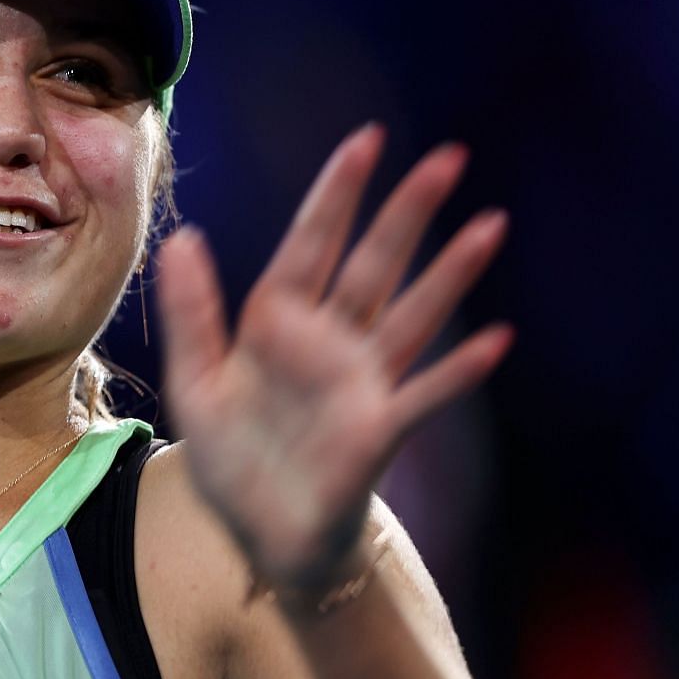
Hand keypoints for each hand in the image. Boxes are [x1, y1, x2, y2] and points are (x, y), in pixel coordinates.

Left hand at [153, 124, 511, 585]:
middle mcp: (328, 343)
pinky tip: (495, 341)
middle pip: (374, 266)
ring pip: (412, 317)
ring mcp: (361, 384)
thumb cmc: (232, 458)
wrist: (259, 536)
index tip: (367, 141)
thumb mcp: (195, 382)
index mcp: (276, 323)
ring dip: (450, 275)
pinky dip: (457, 371)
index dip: (337, 195)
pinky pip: (424, 394)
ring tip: (489, 225)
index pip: (310, 245)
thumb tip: (183, 238)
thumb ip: (190, 313)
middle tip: (449, 158)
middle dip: (408, 215)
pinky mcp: (379, 430)